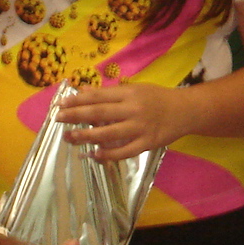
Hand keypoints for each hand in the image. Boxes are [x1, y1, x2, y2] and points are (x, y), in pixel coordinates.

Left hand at [56, 83, 187, 160]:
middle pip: (99, 113)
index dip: (78, 100)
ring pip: (108, 134)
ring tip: (70, 138)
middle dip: (76, 116)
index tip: (61, 104)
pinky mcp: (146, 143)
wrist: (185, 110)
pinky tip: (93, 154)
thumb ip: (110, 93)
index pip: (99, 96)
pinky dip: (107, 154)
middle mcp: (133, 109)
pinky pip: (124, 151)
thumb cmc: (157, 97)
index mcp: (130, 93)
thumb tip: (83, 92)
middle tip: (58, 119)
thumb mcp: (135, 89)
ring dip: (86, 136)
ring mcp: (140, 127)